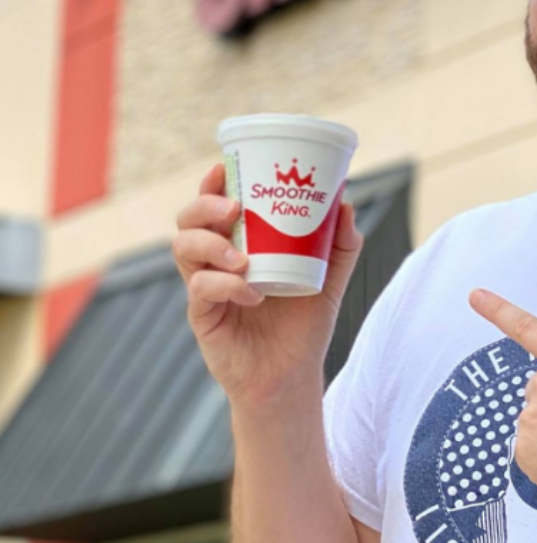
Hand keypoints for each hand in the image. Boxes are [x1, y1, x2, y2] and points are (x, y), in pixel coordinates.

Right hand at [172, 161, 363, 407]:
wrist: (292, 375)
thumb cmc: (303, 324)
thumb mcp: (329, 279)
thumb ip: (340, 245)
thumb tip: (346, 204)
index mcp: (239, 245)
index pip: (214, 206)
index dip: (212, 184)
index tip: (224, 167)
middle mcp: (215, 262)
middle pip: (188, 221)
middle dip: (205, 206)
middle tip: (235, 208)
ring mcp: (205, 288)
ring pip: (184, 249)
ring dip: (211, 244)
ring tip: (243, 258)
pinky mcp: (202, 316)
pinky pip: (200, 289)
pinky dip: (225, 285)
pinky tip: (252, 292)